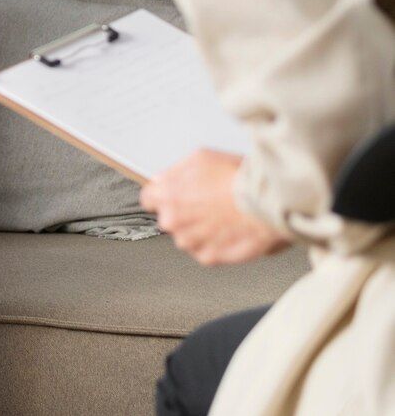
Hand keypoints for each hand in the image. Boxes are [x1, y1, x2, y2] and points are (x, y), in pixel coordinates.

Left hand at [140, 150, 290, 264]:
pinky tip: (229, 231)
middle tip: (208, 205)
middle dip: (184, 214)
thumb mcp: (201, 158)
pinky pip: (205, 251)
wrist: (266, 202)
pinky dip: (215, 244)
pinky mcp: (208, 256)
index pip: (149, 199)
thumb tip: (164, 179)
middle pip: (170, 219)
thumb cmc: (237, 178)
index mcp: (167, 195)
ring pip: (187, 237)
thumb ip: (176, 171)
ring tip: (223, 218)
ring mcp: (190, 241)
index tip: (173, 197)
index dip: (163, 196)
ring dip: (200, 231)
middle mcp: (173, 221)